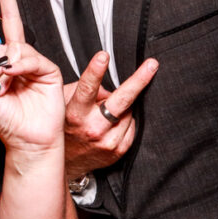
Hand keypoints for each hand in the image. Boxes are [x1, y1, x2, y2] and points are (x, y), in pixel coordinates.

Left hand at [0, 0, 64, 153]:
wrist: (29, 141)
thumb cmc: (6, 123)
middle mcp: (14, 59)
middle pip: (10, 20)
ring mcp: (31, 63)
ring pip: (17, 46)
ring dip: (10, 61)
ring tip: (8, 81)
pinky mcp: (48, 70)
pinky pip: (31, 58)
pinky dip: (22, 65)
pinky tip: (17, 75)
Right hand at [63, 51, 158, 178]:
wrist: (65, 162)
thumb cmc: (65, 126)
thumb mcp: (65, 103)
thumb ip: (85, 90)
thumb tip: (109, 84)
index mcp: (76, 113)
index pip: (87, 88)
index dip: (95, 71)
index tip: (104, 56)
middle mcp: (92, 128)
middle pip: (121, 101)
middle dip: (139, 80)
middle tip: (152, 65)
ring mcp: (107, 141)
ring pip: (128, 112)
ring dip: (123, 107)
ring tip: (107, 112)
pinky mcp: (118, 150)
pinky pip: (132, 126)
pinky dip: (126, 120)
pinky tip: (114, 123)